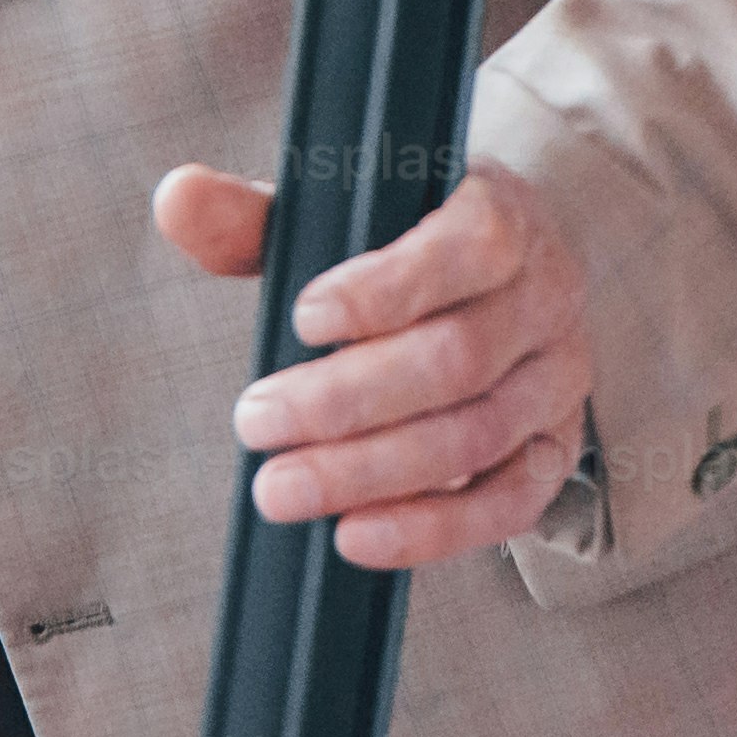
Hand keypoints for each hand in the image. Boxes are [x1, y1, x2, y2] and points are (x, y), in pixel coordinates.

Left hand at [158, 157, 593, 571]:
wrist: (500, 270)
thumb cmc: (399, 239)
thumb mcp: (336, 212)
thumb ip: (255, 214)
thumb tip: (178, 198)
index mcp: (500, 217)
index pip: (464, 250)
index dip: (385, 289)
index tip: (301, 320)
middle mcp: (545, 297)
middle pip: (457, 359)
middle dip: (347, 401)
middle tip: (255, 424)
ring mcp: (558, 379)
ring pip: (477, 435)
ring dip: (373, 472)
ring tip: (283, 489)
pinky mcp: (555, 447)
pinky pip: (512, 501)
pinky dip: (436, 528)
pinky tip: (357, 538)